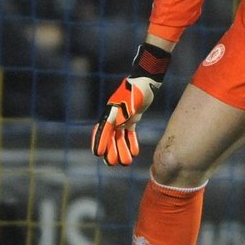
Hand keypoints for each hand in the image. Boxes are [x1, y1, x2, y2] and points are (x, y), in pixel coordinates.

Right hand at [91, 43, 170, 165]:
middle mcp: (115, 116)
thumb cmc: (137, 89)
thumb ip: (124, 113)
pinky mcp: (132, 117)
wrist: (146, 81)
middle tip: (112, 163)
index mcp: (111, 112)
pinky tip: (135, 153)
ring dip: (122, 149)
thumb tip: (117, 126)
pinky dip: (131, 142)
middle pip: (110, 137)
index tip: (98, 154)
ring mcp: (123, 117)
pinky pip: (130, 133)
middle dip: (110, 150)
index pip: (103, 130)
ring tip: (125, 162)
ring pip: (120, 137)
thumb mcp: (130, 101)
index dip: (100, 142)